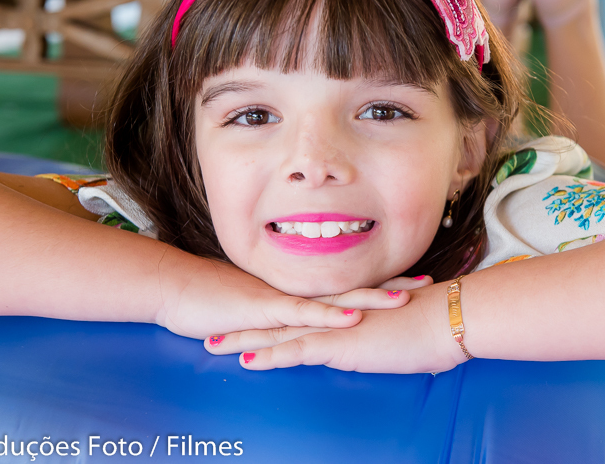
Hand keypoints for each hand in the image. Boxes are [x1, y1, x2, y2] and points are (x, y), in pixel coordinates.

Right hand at [155, 253, 424, 340]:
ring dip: (371, 297)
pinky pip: (303, 314)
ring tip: (405, 297)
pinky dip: (329, 315)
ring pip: (335, 298)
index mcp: (297, 291)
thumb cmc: (210, 302)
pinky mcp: (265, 311)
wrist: (176, 289)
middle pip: (352, 288)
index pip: (346, 286)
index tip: (412, 281)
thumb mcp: (253, 312)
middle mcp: (296, 291)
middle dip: (390, 286)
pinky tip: (353, 315)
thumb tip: (299, 324)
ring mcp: (283, 299)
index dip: (380, 283)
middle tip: (428, 283)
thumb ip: (279, 317)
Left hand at [203, 281, 469, 373]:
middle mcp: (331, 314)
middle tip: (209, 327)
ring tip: (211, 344)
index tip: (239, 319)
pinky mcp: (342, 344)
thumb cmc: (428, 325)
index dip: (266, 316)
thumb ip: (374, 335)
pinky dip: (271, 354)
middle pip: (277, 318)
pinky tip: (247, 360)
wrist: (446, 318)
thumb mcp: (393, 331)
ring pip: (278, 332)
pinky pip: (298, 350)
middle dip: (241, 324)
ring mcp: (334, 327)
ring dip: (243, 339)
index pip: (295, 312)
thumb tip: (371, 344)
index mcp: (341, 310)